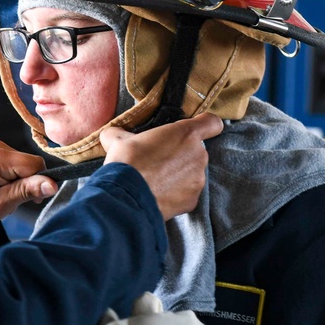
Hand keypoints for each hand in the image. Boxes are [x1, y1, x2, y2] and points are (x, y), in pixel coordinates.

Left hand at [0, 139, 57, 233]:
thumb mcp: (1, 204)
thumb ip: (28, 191)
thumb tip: (53, 184)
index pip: (35, 164)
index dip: (38, 183)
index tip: (30, 200)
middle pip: (30, 163)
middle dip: (27, 183)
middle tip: (10, 200)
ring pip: (24, 164)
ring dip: (19, 182)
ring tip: (2, 196)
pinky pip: (14, 163)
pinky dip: (12, 177)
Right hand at [100, 113, 222, 219]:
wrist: (125, 196)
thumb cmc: (126, 163)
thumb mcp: (117, 139)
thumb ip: (122, 133)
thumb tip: (113, 134)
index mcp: (186, 134)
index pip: (211, 123)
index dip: (204, 125)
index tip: (193, 130)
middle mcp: (198, 155)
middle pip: (196, 151)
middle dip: (179, 155)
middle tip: (157, 160)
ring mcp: (198, 180)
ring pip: (191, 173)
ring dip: (177, 175)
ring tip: (154, 180)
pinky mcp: (193, 200)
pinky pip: (186, 193)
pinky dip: (174, 194)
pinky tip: (157, 194)